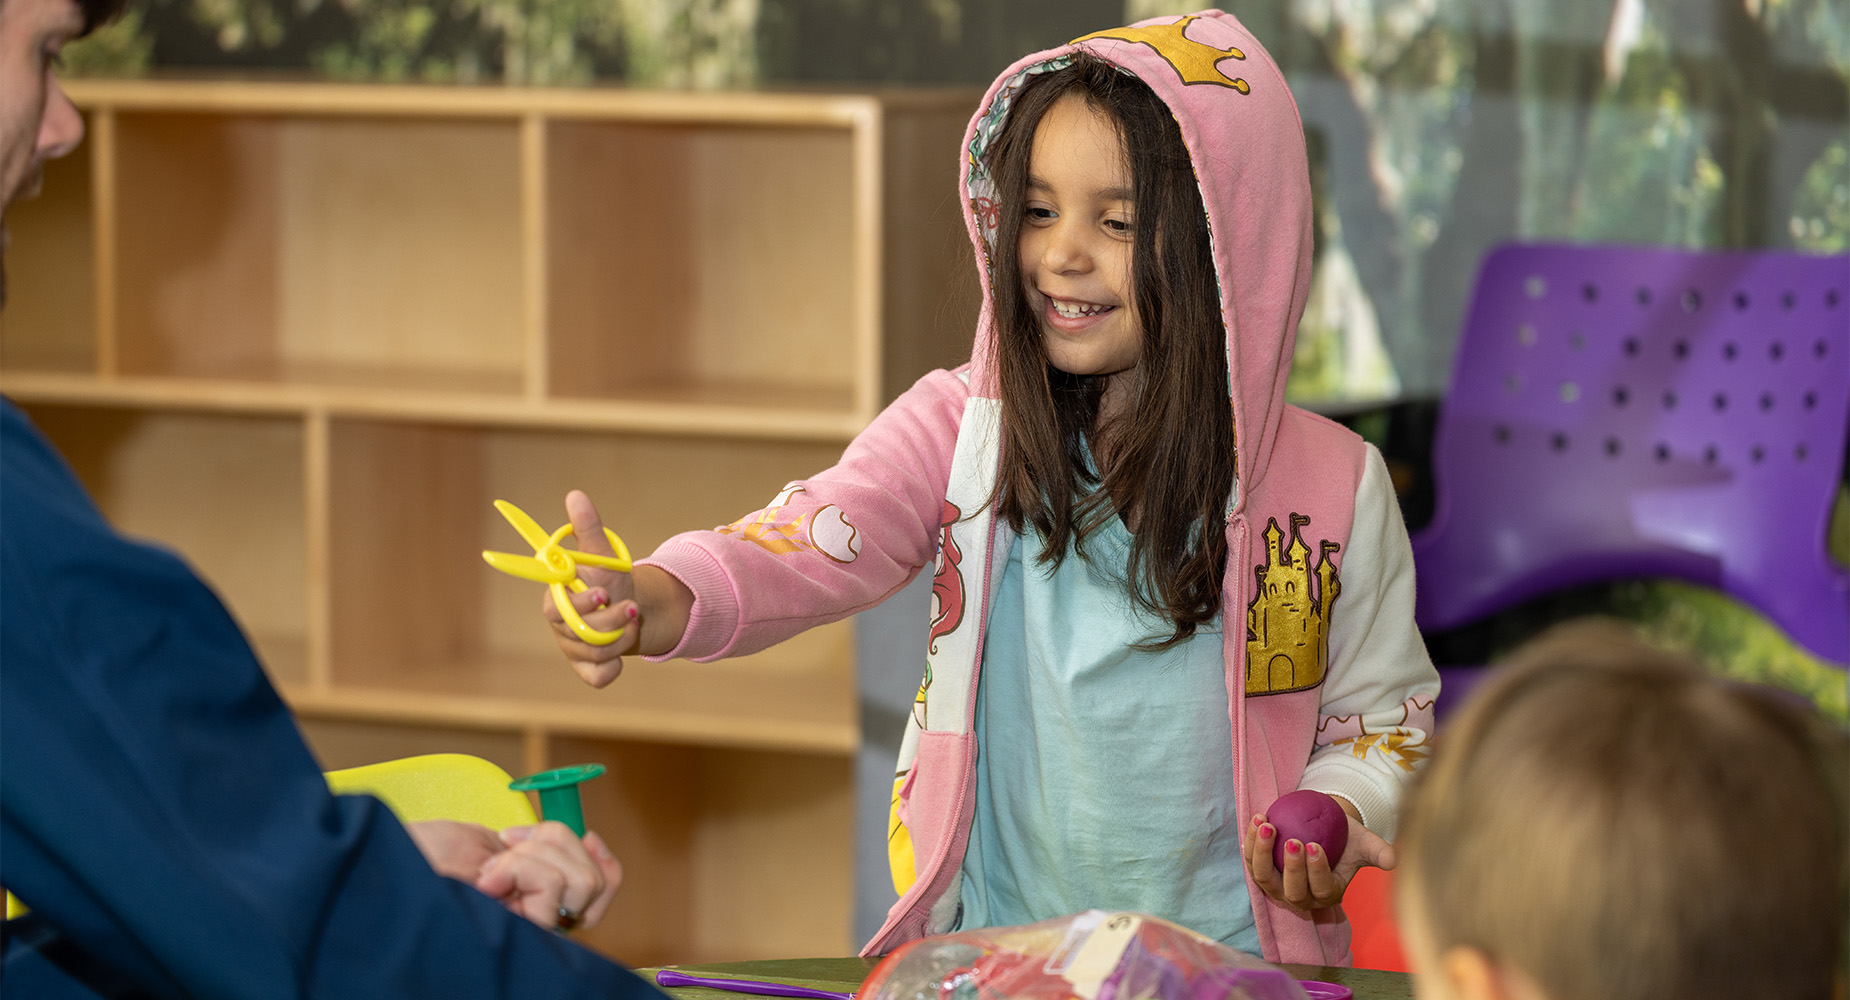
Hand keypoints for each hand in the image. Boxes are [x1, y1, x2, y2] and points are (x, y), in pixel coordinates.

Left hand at [406, 819, 621, 930]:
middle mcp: (537, 914)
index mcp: (534, 893)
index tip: (584, 833)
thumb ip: (534, 848)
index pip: (602, 884)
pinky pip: (551, 889)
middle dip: (558, 844)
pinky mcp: (519, 932)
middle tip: (506, 846)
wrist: (385, 867)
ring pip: (578, 883)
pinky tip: (488, 879)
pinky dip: (524, 868)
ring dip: (534, 856)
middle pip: (594, 881)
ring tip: (490, 867)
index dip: (602, 858)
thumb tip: (583, 840)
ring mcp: (529, 926)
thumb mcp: (488, 840)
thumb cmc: (424, 852)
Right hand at [541, 490, 639, 687]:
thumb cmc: (612, 581)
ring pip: (594, 653)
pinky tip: (622, 658)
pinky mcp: (589, 668)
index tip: (604, 591)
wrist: (635, 609)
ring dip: (622, 638)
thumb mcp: (603, 557)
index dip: (580, 603)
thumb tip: (575, 495)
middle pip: (579, 634)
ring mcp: (574, 650)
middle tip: (633, 609)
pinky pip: (596, 678)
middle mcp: (561, 628)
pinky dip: (612, 670)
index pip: (556, 609)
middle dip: (611, 621)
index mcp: (557, 601)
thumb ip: (588, 529)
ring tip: (635, 621)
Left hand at [1240, 797, 1395, 912]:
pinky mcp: (1262, 871)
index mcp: (1328, 894)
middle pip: (1291, 891)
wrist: (1324, 827)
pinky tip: (1258, 818)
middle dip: (1291, 868)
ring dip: (1262, 853)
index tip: (1315, 845)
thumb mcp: (1365, 843)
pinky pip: (1251, 859)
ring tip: (1267, 825)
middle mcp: (1301, 897)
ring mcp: (1278, 887)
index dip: (1316, 872)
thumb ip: (1379, 852)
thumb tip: (1394, 860)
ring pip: (1263, 878)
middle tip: (1293, 840)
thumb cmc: (1347, 838)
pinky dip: (1251, 841)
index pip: (1321, 889)